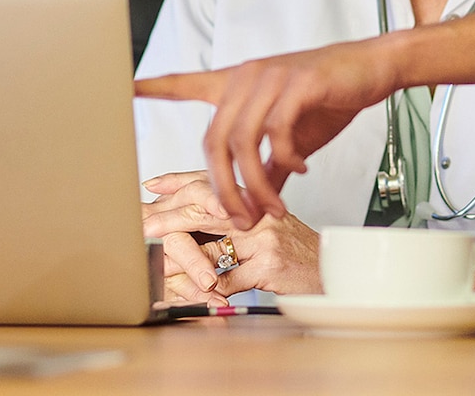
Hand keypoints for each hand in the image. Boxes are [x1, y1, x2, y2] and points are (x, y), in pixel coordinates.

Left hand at [134, 39, 403, 227]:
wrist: (372, 67)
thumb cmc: (328, 98)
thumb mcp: (292, 136)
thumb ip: (267, 168)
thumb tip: (252, 208)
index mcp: (238, 84)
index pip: (186, 83)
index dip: (154, 88)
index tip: (124, 88)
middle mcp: (246, 77)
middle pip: (214, 140)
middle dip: (225, 188)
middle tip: (243, 219)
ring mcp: (271, 78)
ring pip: (243, 142)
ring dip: (256, 185)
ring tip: (275, 207)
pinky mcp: (298, 83)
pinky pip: (277, 132)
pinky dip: (286, 160)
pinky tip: (300, 169)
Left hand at [141, 172, 321, 298]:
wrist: (332, 273)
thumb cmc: (296, 253)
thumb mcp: (266, 228)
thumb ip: (234, 219)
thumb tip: (196, 216)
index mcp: (255, 200)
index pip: (211, 182)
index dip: (179, 181)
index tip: (152, 184)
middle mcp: (259, 213)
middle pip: (204, 209)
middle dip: (168, 217)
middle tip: (143, 225)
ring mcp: (265, 239)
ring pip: (209, 248)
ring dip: (179, 262)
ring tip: (156, 267)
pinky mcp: (269, 265)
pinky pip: (226, 279)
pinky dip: (205, 290)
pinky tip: (190, 294)